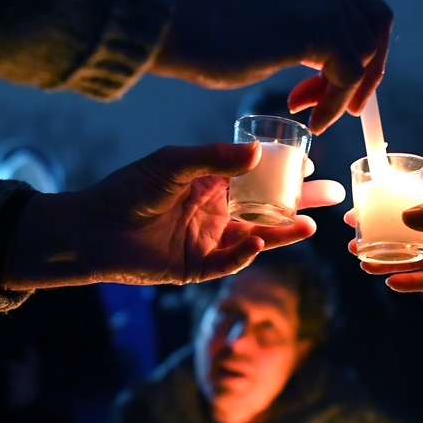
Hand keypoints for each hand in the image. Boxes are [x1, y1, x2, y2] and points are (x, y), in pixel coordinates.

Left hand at [2, 142, 344, 289]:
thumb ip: (213, 159)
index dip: (283, 173)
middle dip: (299, 203)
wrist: (91, 230)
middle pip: (266, 208)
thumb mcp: (172, 164)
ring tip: (310, 226)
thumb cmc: (127, 190)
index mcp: (209, 183)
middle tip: (332, 197)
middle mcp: (214, 211)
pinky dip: (245, 255)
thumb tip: (257, 153)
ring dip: (282, 232)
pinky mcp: (196, 268)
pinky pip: (229, 262)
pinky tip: (259, 243)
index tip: (308, 165)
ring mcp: (207, 241)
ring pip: (255, 236)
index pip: (256, 177)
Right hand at [152, 0, 391, 134]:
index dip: (356, 40)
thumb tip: (327, 48)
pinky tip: (314, 120)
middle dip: (365, 66)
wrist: (175, 25)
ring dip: (343, 89)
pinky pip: (348, 74)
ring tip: (311, 111)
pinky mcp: (321, 24)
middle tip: (344, 102)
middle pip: (376, 18)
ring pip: (364, 50)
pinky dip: (335, 103)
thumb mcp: (265, 9)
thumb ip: (300, 12)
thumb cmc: (204, 26)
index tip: (335, 77)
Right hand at [348, 183, 422, 290]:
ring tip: (362, 261)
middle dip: (380, 240)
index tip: (357, 213)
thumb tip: (403, 218)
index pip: (410, 207)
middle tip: (353, 242)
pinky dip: (412, 282)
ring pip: (415, 260)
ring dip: (389, 262)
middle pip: (407, 237)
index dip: (384, 211)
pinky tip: (390, 282)